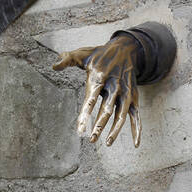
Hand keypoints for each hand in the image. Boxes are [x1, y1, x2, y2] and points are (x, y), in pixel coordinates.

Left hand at [53, 33, 142, 147]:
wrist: (126, 48)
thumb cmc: (100, 54)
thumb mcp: (83, 54)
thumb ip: (67, 59)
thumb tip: (53, 67)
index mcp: (99, 78)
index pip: (91, 99)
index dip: (85, 114)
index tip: (80, 129)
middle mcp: (113, 86)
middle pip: (107, 110)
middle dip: (100, 126)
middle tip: (91, 140)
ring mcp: (125, 93)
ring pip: (121, 114)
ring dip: (115, 130)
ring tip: (107, 143)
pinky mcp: (133, 96)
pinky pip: (136, 115)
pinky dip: (137, 128)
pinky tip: (136, 143)